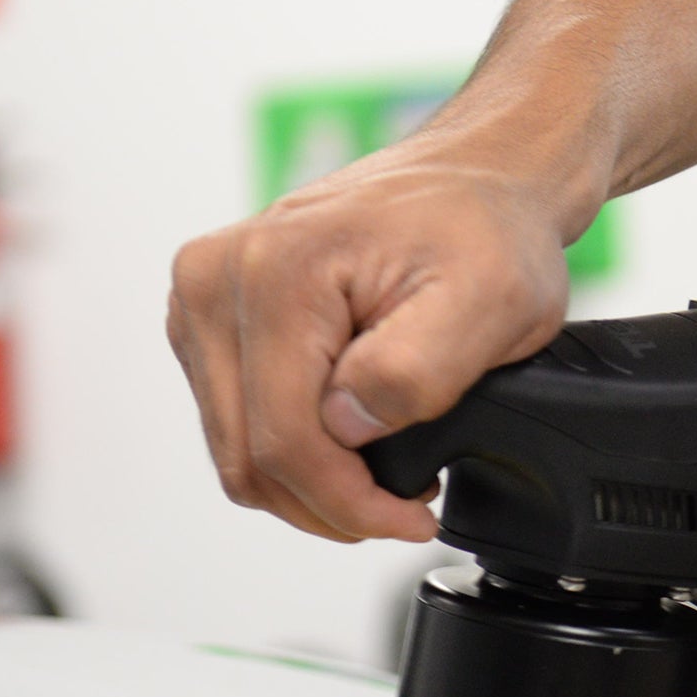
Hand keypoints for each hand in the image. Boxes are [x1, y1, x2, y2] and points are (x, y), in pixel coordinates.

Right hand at [168, 137, 577, 541]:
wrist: (475, 181)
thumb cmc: (486, 231)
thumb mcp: (491, 302)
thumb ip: (415, 370)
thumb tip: (347, 424)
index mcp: (273, 272)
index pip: (285, 442)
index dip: (352, 504)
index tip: (417, 516)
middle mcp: (216, 281)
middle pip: (247, 457)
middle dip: (330, 503)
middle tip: (407, 505)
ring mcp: (205, 299)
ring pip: (237, 450)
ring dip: (311, 483)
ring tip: (388, 474)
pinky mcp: (214, 318)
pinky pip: (239, 421)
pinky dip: (295, 450)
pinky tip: (356, 442)